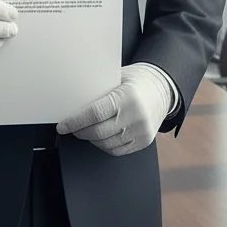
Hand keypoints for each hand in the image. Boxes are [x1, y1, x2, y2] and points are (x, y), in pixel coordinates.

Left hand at [56, 63, 173, 155]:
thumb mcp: (118, 77)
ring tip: (84, 132)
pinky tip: (99, 138)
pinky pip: (118, 150)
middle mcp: (136, 115)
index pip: (95, 113)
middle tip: (71, 128)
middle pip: (99, 132)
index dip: (75, 121)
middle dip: (80, 132)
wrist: (163, 88)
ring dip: (91, 140)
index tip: (63, 125)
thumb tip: (72, 98)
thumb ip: (99, 88)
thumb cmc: (137, 80)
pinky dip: (104, 146)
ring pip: (107, 144)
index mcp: (127, 96)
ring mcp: (141, 131)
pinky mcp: (144, 141)